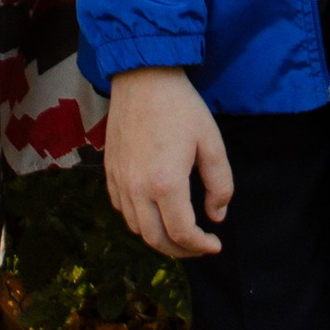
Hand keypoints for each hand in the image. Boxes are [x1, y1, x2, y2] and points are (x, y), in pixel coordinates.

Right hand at [102, 68, 232, 258]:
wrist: (143, 78)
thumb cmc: (181, 107)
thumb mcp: (211, 143)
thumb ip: (220, 184)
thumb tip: (217, 216)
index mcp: (166, 183)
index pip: (182, 233)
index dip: (201, 246)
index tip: (215, 244)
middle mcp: (137, 188)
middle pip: (156, 239)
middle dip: (180, 251)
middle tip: (199, 247)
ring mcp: (119, 181)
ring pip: (136, 228)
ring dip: (159, 238)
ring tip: (180, 232)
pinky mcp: (109, 171)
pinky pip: (122, 209)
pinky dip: (140, 221)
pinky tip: (156, 211)